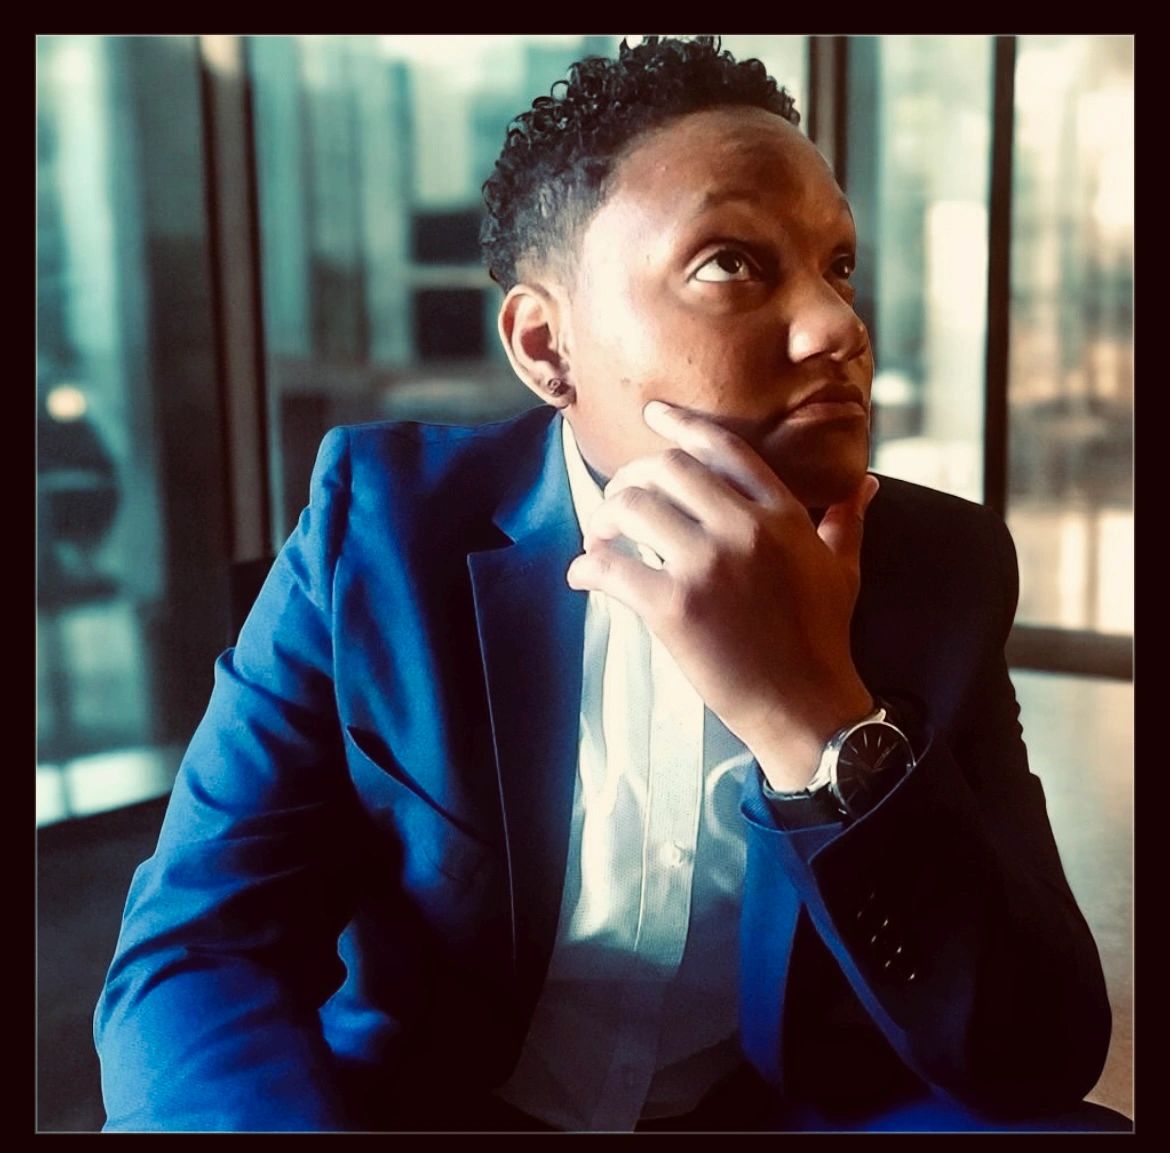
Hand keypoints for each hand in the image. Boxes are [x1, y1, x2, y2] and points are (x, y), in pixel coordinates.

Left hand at [566, 400, 878, 791]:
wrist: (805, 706)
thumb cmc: (823, 639)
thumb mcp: (843, 569)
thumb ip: (846, 519)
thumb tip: (865, 483)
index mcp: (781, 513)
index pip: (723, 447)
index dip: (680, 423)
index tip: (653, 414)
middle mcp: (742, 527)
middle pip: (667, 468)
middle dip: (631, 477)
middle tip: (618, 502)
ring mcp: (706, 564)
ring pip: (632, 507)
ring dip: (605, 517)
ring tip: (600, 538)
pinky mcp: (673, 606)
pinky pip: (612, 567)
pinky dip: (587, 566)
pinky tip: (583, 574)